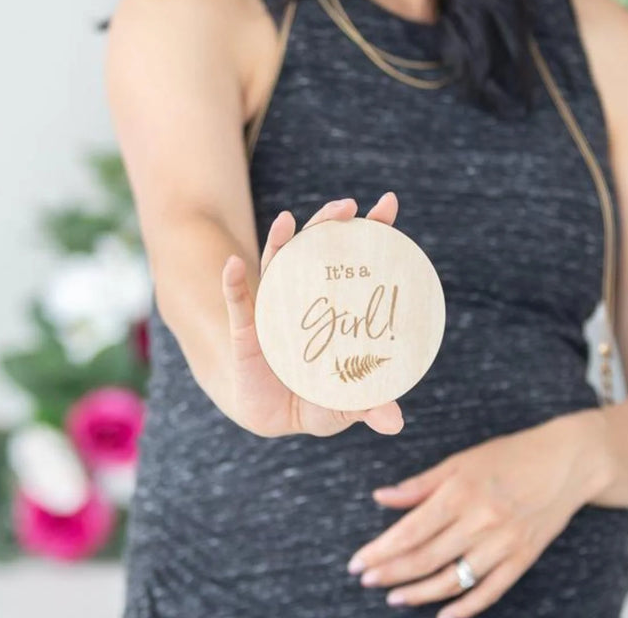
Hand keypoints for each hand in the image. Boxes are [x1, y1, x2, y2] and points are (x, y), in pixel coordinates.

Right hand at [221, 192, 405, 438]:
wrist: (275, 417)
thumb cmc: (318, 398)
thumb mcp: (346, 403)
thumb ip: (369, 405)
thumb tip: (395, 422)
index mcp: (336, 305)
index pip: (356, 258)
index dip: (372, 229)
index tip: (389, 203)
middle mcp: (305, 296)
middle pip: (316, 248)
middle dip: (330, 222)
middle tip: (348, 206)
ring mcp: (274, 309)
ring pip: (278, 265)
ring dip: (281, 240)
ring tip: (288, 219)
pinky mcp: (247, 331)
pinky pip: (238, 303)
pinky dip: (233, 283)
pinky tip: (232, 265)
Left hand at [347, 412, 614, 616]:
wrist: (567, 461)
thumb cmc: (510, 456)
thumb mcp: (462, 460)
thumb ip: (421, 484)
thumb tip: (381, 497)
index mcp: (461, 491)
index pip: (411, 530)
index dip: (381, 549)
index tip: (357, 562)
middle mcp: (481, 520)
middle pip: (426, 557)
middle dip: (391, 572)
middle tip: (366, 580)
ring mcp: (504, 543)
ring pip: (453, 578)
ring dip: (419, 593)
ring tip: (394, 597)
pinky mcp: (523, 558)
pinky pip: (490, 591)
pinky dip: (465, 607)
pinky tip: (442, 616)